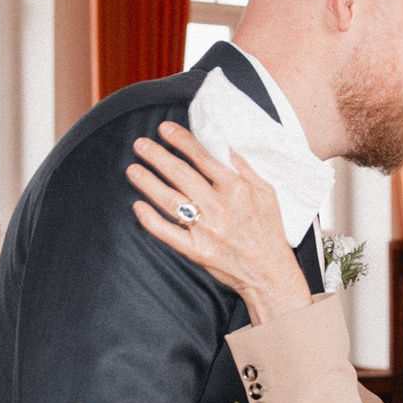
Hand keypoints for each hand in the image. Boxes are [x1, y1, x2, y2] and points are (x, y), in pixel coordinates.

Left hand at [127, 124, 313, 324]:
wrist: (270, 274)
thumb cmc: (269, 232)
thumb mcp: (267, 192)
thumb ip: (245, 168)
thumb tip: (226, 146)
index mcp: (237, 189)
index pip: (203, 158)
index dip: (181, 141)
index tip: (164, 129)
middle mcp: (219, 207)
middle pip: (181, 175)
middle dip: (157, 156)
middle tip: (139, 144)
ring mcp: (206, 230)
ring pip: (170, 200)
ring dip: (148, 183)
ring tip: (133, 170)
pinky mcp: (196, 251)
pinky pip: (167, 233)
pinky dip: (150, 220)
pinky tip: (137, 207)